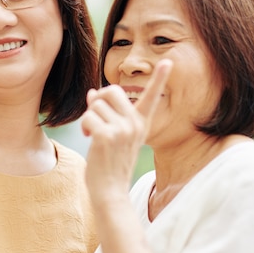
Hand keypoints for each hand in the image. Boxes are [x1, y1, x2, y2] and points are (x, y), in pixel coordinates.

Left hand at [81, 60, 171, 204]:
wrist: (109, 191)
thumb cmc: (109, 163)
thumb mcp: (113, 136)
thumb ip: (107, 113)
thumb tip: (93, 92)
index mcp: (140, 123)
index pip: (151, 97)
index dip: (159, 78)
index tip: (169, 61)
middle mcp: (135, 124)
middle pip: (111, 90)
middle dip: (99, 101)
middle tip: (97, 119)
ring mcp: (122, 129)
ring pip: (95, 105)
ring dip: (89, 119)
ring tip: (94, 136)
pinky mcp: (107, 135)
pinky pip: (88, 116)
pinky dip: (84, 127)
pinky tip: (89, 140)